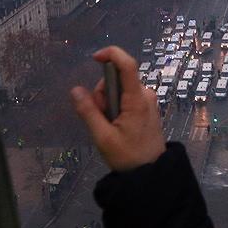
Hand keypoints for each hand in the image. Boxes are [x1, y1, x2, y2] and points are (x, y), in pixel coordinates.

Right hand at [70, 46, 165, 171]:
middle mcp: (145, 94)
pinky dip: (116, 107)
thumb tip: (75, 90)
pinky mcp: (146, 107)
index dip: (111, 54)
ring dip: (108, 103)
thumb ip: (88, 112)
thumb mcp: (103, 137)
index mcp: (136, 98)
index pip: (127, 64)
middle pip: (116, 79)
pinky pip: (125, 97)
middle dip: (102, 94)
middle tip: (103, 119)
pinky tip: (117, 126)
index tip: (95, 58)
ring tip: (111, 127)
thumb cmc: (128, 156)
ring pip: (119, 89)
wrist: (151, 173)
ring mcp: (147, 100)